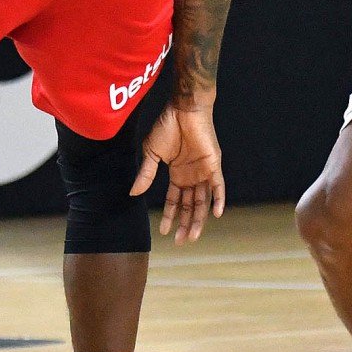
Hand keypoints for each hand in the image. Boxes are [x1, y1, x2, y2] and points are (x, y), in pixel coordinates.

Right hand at [131, 104, 224, 242]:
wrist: (183, 109)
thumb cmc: (167, 126)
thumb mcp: (152, 153)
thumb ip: (146, 174)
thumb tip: (133, 194)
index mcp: (178, 174)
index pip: (176, 201)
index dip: (171, 216)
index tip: (164, 232)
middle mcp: (192, 176)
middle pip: (190, 206)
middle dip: (186, 224)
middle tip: (181, 242)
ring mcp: (203, 171)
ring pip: (203, 201)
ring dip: (199, 219)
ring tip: (192, 236)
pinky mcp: (213, 165)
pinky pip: (218, 185)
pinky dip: (218, 199)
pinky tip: (215, 214)